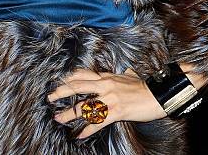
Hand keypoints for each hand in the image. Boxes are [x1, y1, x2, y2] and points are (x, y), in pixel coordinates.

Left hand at [47, 67, 166, 139]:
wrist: (157, 94)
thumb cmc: (143, 87)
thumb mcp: (129, 77)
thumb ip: (123, 75)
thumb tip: (125, 72)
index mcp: (106, 77)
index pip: (83, 74)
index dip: (69, 78)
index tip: (58, 81)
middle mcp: (105, 85)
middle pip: (78, 86)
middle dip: (62, 92)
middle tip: (50, 97)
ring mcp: (110, 98)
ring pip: (85, 106)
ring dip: (70, 113)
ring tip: (59, 118)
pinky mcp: (117, 111)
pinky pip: (99, 121)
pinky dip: (88, 129)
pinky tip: (80, 135)